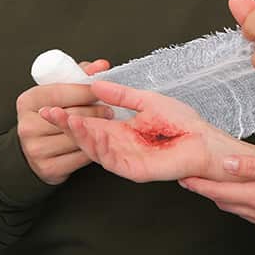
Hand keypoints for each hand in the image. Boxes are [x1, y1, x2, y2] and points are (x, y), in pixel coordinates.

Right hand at [16, 59, 110, 184]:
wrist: (34, 148)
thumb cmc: (50, 114)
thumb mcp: (59, 90)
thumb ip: (80, 76)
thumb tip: (101, 66)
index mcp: (28, 101)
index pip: (62, 92)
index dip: (86, 90)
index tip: (101, 89)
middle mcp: (27, 125)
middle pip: (72, 115)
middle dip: (96, 110)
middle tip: (109, 109)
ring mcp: (36, 148)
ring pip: (77, 136)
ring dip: (97, 130)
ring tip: (107, 124)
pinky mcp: (48, 168)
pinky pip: (79, 156)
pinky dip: (93, 148)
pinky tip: (99, 141)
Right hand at [41, 80, 238, 182]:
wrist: (205, 140)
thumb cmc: (182, 123)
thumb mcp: (147, 101)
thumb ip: (122, 95)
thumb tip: (97, 84)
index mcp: (121, 130)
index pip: (91, 122)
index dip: (72, 115)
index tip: (52, 106)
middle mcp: (119, 145)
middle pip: (87, 137)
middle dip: (68, 125)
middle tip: (50, 113)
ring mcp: (126, 159)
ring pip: (96, 149)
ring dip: (81, 135)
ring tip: (69, 121)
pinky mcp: (136, 170)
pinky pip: (113, 161)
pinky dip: (101, 148)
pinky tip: (92, 136)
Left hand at [182, 154, 254, 239]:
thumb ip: (254, 167)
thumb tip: (227, 164)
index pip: (219, 190)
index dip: (200, 185)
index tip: (184, 179)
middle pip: (226, 202)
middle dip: (209, 191)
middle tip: (195, 182)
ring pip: (240, 211)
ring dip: (226, 200)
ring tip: (218, 189)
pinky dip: (246, 208)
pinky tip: (251, 202)